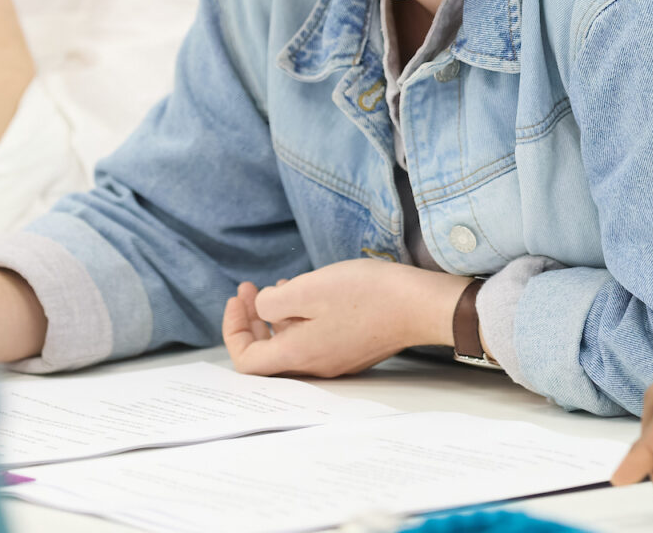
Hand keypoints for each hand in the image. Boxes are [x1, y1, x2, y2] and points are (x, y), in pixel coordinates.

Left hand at [221, 260, 469, 378]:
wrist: (419, 305)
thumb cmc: (365, 295)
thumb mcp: (309, 289)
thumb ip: (274, 303)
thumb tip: (263, 310)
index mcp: (298, 354)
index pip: (246, 360)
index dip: (233, 329)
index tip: (239, 297)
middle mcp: (314, 365)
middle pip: (267, 354)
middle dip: (251, 320)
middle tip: (249, 288)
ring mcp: (335, 359)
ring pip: (290, 345)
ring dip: (275, 318)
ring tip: (278, 286)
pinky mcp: (352, 349)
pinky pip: (313, 340)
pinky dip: (299, 319)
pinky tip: (308, 295)